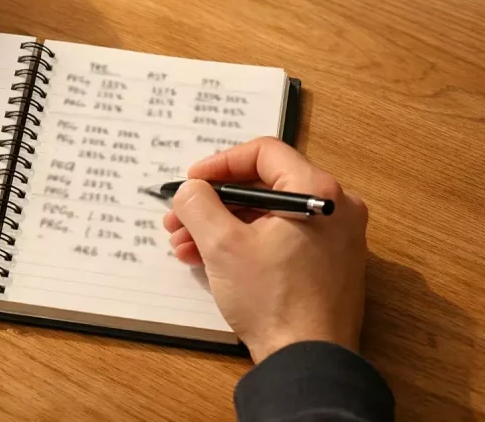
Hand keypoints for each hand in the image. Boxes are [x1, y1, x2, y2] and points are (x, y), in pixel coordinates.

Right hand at [162, 137, 367, 362]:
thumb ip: (199, 203)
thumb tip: (192, 190)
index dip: (219, 163)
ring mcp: (335, 238)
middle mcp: (335, 209)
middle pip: (262, 186)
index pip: (263, 152)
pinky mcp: (327, 264)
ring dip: (221, 225)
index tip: (192, 182)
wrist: (308, 362)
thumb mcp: (222, 245)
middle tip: (180, 216)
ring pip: (267, 215)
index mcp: (318, 192)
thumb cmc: (275, 302)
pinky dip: (244, 243)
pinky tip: (208, 260)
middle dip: (213, 202)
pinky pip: (279, 238)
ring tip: (185, 245)